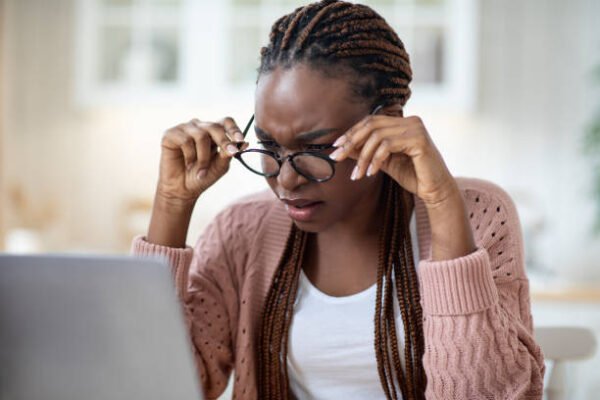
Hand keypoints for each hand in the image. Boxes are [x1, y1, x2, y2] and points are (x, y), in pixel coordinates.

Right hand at [157, 117, 248, 204]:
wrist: (182, 189)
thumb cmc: (202, 176)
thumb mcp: (220, 166)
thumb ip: (229, 154)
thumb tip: (244, 143)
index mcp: (213, 132)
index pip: (226, 122)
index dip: (234, 129)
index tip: (240, 141)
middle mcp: (199, 127)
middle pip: (215, 126)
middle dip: (224, 141)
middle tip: (229, 154)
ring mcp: (184, 129)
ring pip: (201, 135)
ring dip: (204, 157)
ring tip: (200, 170)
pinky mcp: (170, 134)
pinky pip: (185, 140)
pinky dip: (190, 156)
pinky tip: (187, 164)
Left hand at [329, 114, 457, 206]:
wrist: (435, 190)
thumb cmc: (413, 176)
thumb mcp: (384, 162)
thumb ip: (367, 152)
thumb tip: (344, 148)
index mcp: (403, 123)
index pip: (370, 121)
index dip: (351, 132)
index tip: (336, 147)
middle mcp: (410, 121)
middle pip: (371, 125)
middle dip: (351, 142)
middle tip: (338, 157)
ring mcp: (416, 128)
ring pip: (377, 136)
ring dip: (363, 157)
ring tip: (357, 174)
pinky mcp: (419, 139)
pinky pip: (387, 145)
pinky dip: (375, 159)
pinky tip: (371, 173)